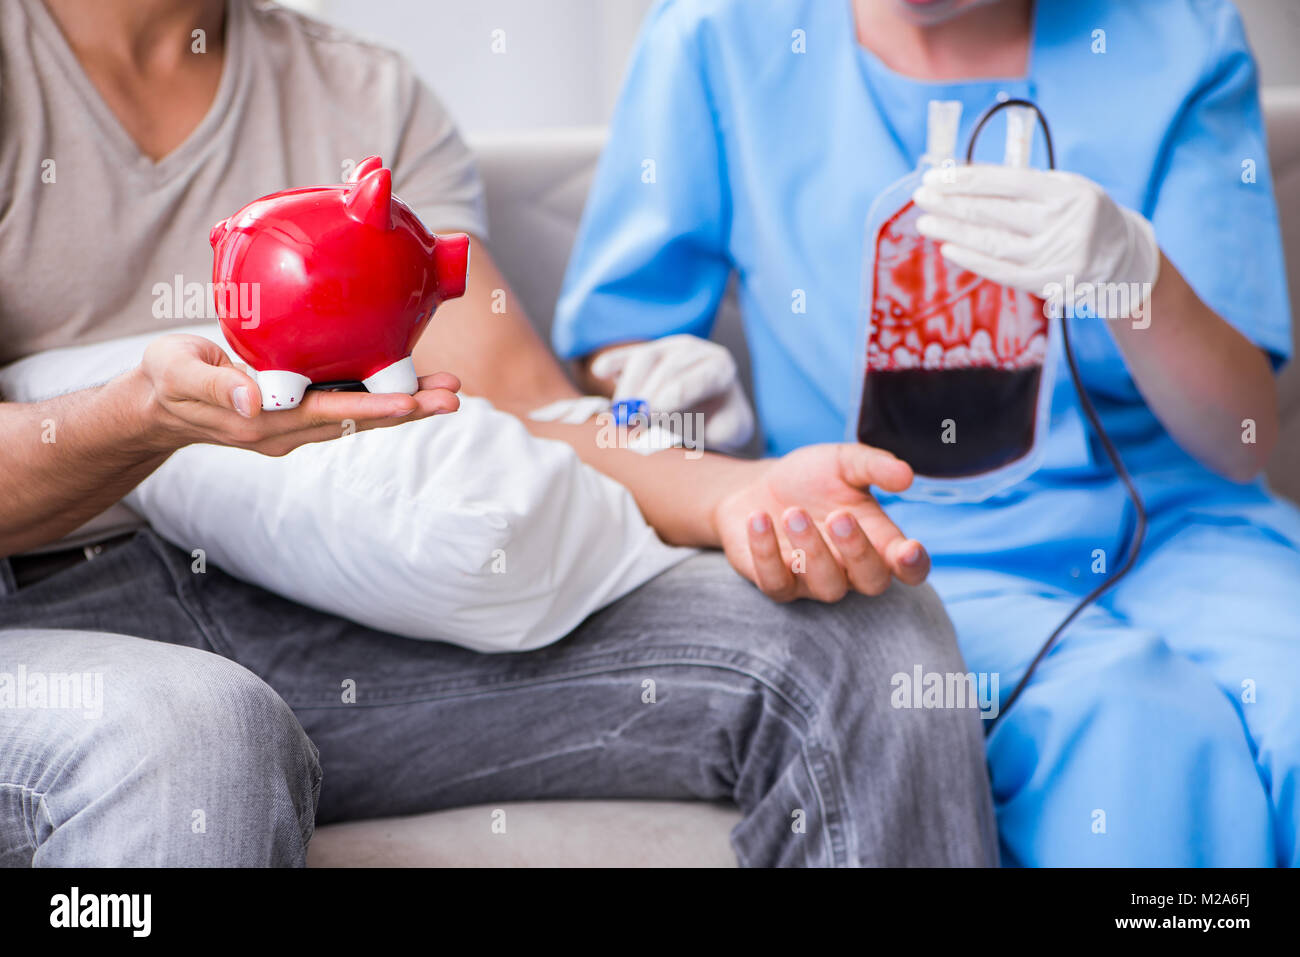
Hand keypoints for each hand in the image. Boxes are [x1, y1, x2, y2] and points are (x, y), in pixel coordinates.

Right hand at [135, 334, 460, 455]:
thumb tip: (254, 401)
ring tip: (448, 391)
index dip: (372, 410)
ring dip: (405, 406)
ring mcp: (296, 426)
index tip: (412, 402)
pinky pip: (347, 407)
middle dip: (408, 410)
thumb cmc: (166, 380)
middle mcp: (288, 430)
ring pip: (359, 417)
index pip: (329, 415)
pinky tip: (411, 383)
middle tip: (453, 396)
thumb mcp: (178, 373)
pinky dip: (381, 398)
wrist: (157, 406)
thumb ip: (216, 385)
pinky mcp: (299, 414)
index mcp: (265, 421)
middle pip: (358, 421)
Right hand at [591, 334, 754, 451]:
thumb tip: (679, 435)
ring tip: (621, 413)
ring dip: (630, 386)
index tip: (655, 413)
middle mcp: (696, 351)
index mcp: (721, 368)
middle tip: (634, 418)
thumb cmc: (719, 425)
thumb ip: (710, 431)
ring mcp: (669, 347)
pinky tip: (601, 372)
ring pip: (646, 357)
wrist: (714, 414)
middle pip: (669, 365)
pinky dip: (613, 362)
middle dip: (650, 392)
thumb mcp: (727, 432)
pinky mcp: (646, 354)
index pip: (701, 376)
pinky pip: (626, 355)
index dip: (677, 394)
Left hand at [711, 443, 928, 602]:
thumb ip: (874, 467)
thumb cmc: (810, 480)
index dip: (914, 566)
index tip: (909, 550)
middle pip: (871, 582)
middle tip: (840, 516)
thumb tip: (906, 475)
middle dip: (858, 551)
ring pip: (826, 587)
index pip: (910, 568)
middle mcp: (851, 570)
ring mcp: (813, 582)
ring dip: (811, 550)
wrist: (756, 487)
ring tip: (793, 512)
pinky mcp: (776, 584)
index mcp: (879, 543)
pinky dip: (766, 551)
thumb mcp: (843, 463)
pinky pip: (775, 582)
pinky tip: (759, 518)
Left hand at [912, 164, 1159, 318]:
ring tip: (926, 222)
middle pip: (995, 213)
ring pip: (993, 243)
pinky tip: (948, 249)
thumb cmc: (1081, 215)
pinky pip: (1002, 271)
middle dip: (952, 203)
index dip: (967, 179)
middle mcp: (1064, 224)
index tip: (935, 176)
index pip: (1007, 182)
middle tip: (921, 196)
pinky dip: (972, 260)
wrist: (1122, 258)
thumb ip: (1021, 184)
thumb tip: (964, 178)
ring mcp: (1056, 256)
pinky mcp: (1048, 284)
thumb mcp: (1064, 189)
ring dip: (954, 232)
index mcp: (1068, 192)